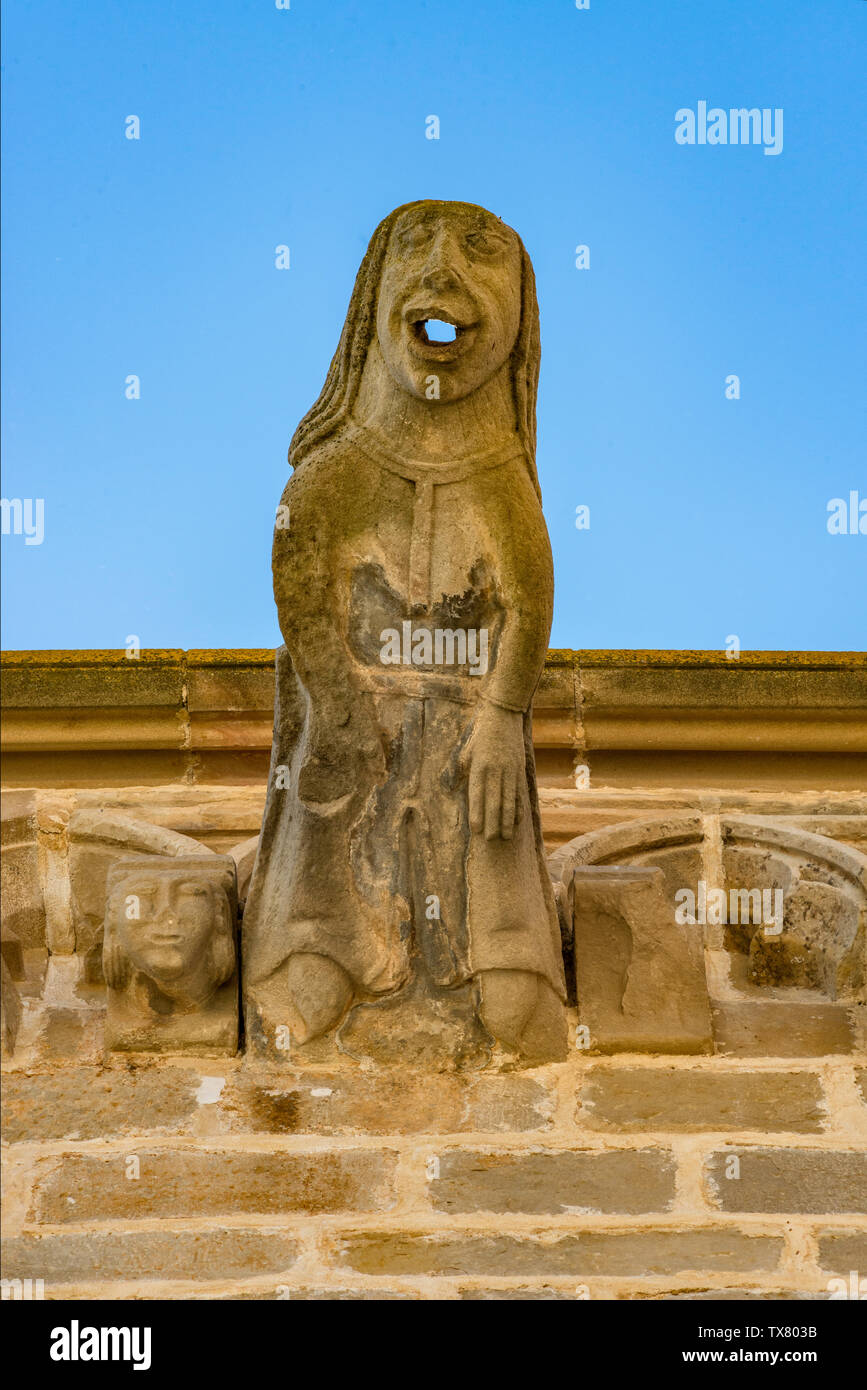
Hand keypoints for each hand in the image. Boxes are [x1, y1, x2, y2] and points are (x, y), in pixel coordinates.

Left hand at [461, 702, 524, 840]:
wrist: (503, 714)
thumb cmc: (481, 734)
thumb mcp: (467, 749)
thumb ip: (461, 769)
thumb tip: (454, 788)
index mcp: (479, 766)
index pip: (477, 795)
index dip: (477, 813)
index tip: (476, 830)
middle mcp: (495, 770)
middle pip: (494, 801)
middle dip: (492, 822)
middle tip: (490, 841)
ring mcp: (509, 770)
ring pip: (508, 800)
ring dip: (506, 820)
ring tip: (505, 837)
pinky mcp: (519, 768)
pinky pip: (519, 792)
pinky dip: (518, 808)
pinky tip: (517, 821)